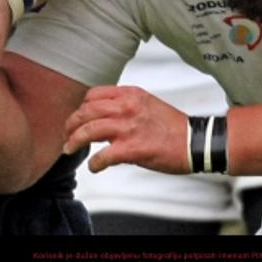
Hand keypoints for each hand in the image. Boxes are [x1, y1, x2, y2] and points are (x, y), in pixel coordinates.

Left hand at [63, 86, 190, 174]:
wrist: (195, 141)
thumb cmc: (173, 127)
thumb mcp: (147, 104)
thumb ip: (126, 106)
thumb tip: (104, 116)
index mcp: (131, 94)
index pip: (94, 95)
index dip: (81, 107)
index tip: (78, 118)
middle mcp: (127, 107)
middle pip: (86, 111)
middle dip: (71, 124)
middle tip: (67, 135)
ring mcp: (129, 127)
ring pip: (89, 130)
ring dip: (74, 141)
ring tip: (69, 149)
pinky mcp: (132, 148)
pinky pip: (103, 156)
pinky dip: (94, 164)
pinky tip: (94, 167)